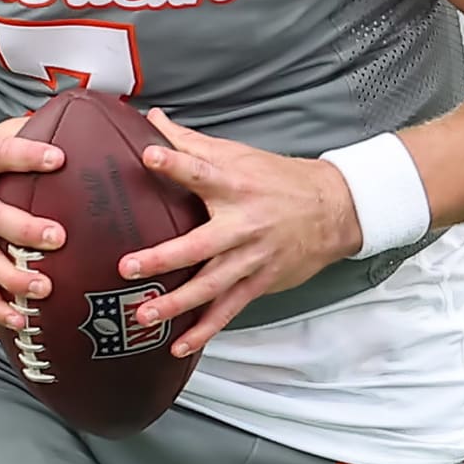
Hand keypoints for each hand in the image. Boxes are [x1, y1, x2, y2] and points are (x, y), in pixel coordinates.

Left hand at [120, 110, 360, 357]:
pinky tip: (180, 345)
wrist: (334, 210)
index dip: (175, 163)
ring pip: (211, 285)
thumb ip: (190, 140)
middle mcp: (242, 225)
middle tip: (129, 267)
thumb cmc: (279, 181)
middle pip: (199, 244)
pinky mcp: (259, 282)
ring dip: (177, 303)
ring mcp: (251, 258)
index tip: (149, 155)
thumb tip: (152, 118)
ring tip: (144, 314)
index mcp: (234, 186)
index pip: (200, 171)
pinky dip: (205, 330)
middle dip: (163, 258)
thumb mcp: (238, 154)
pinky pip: (228, 310)